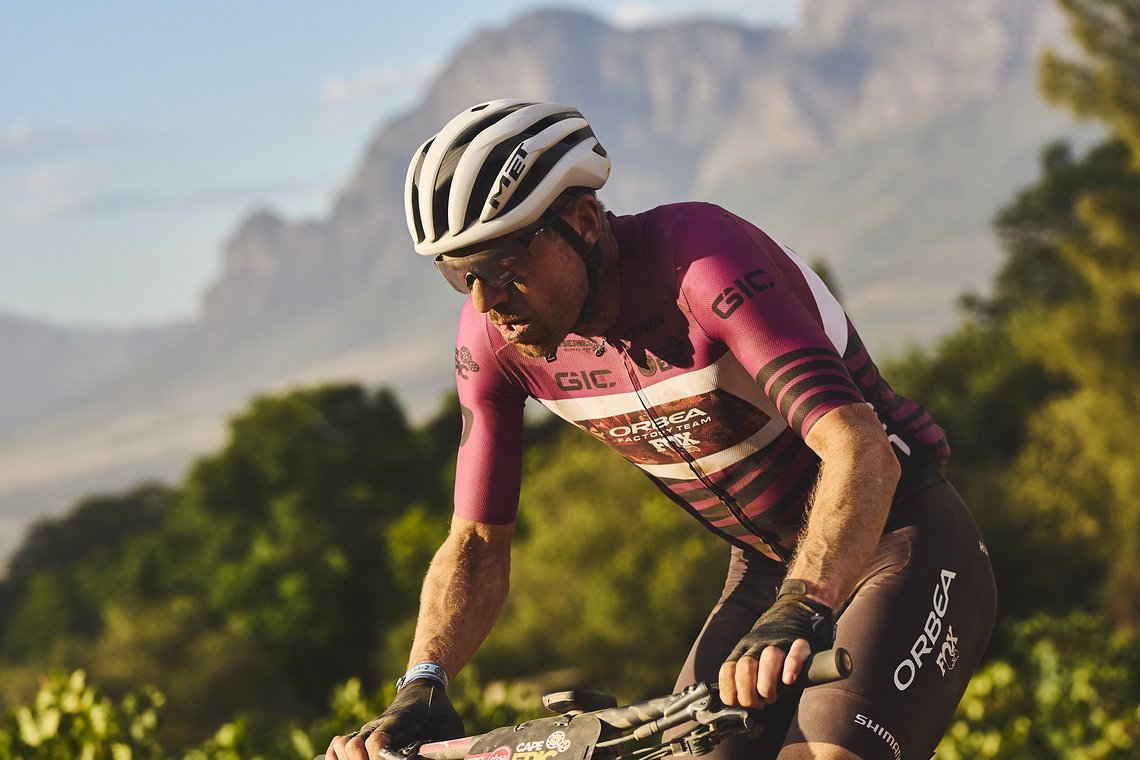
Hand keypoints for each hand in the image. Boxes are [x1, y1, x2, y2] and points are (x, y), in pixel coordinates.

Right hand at [323, 680, 463, 759]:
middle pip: (354, 747)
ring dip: (349, 759)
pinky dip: (337, 756)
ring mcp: (366, 730)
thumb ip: (447, 746)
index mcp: (399, 722)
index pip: (377, 739)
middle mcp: (377, 725)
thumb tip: (449, 757)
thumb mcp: (450, 726)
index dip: (376, 756)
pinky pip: (337, 745)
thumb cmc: (438, 711)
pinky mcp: (361, 735)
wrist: (422, 690)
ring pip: (343, 745)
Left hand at [718, 589, 833, 707]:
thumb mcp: (752, 659)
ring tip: (771, 697)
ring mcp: (779, 641)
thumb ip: (744, 678)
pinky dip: (792, 666)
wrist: (794, 614)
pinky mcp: (801, 641)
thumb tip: (733, 707)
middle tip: (759, 703)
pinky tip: (788, 680)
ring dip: (767, 684)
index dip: (730, 691)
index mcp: (742, 650)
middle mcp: (757, 645)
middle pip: (746, 666)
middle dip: (748, 692)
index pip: (727, 670)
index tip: (739, 704)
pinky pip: (796, 651)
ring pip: (769, 658)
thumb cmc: (771, 649)